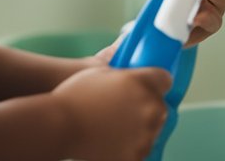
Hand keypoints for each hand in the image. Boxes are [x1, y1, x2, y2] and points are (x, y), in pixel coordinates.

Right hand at [52, 63, 170, 160]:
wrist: (59, 126)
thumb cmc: (76, 95)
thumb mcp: (102, 71)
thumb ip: (126, 74)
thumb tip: (134, 74)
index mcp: (144, 83)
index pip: (165, 80)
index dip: (155, 83)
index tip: (147, 87)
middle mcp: (151, 108)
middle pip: (160, 107)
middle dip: (147, 107)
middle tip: (126, 111)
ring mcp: (145, 134)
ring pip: (152, 130)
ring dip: (140, 128)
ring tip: (116, 128)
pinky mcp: (136, 155)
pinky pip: (141, 150)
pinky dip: (131, 147)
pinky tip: (114, 142)